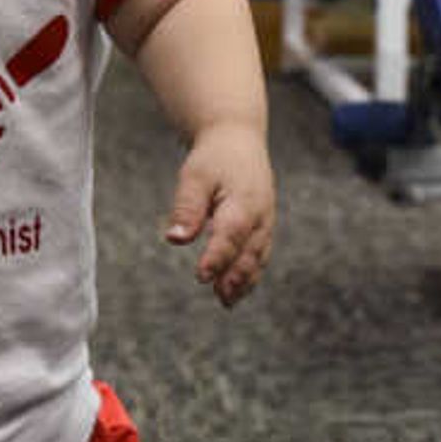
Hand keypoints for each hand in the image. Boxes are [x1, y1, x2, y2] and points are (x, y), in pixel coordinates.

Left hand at [161, 123, 274, 305]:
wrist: (238, 140)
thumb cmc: (213, 159)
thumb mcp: (194, 177)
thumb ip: (187, 209)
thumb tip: (175, 239)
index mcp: (243, 201)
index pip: (230, 235)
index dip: (217, 258)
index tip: (201, 277)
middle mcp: (260, 215)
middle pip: (249, 252)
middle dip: (235, 277)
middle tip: (220, 297)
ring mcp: (265, 222)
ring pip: (258, 257)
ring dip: (244, 280)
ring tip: (227, 301)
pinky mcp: (264, 226)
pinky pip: (260, 254)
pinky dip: (250, 273)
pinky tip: (233, 289)